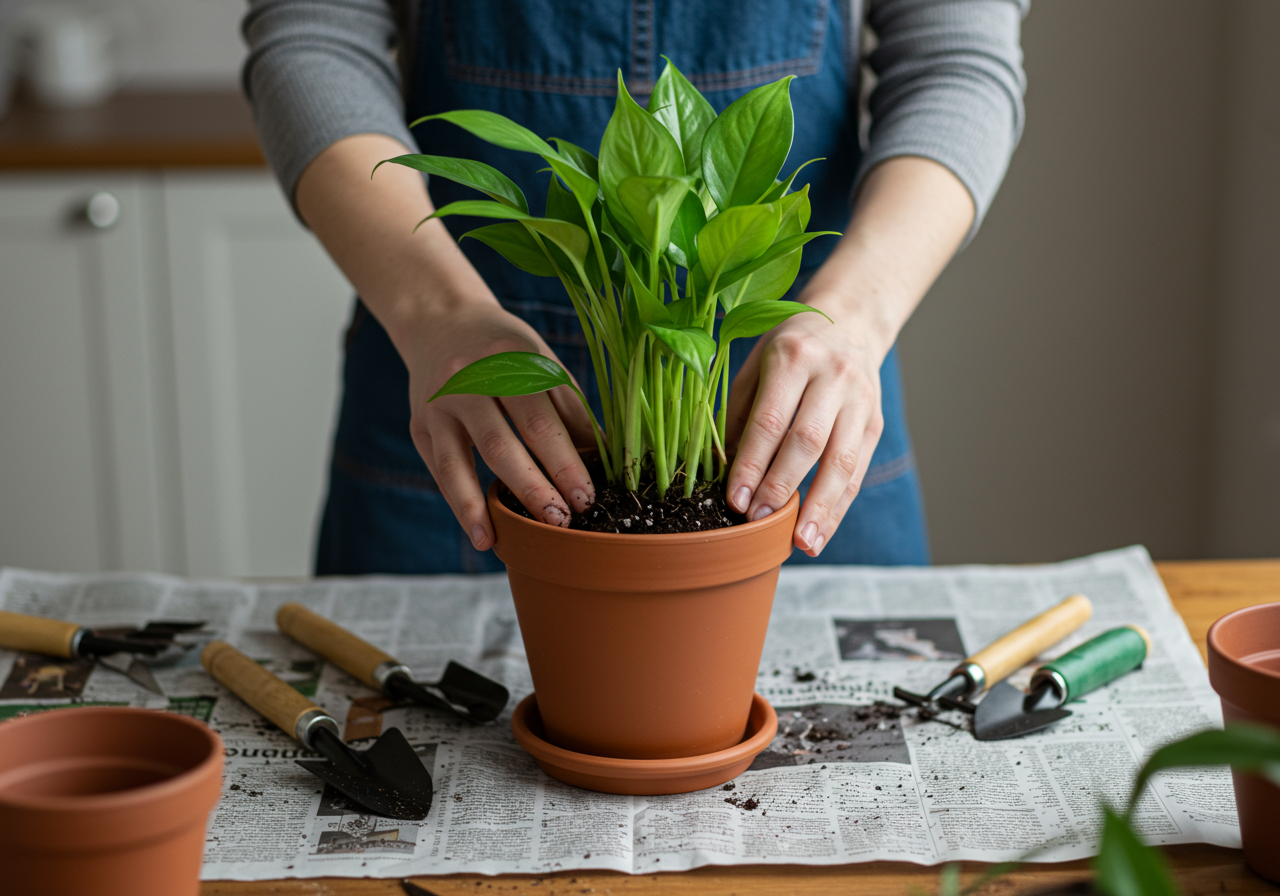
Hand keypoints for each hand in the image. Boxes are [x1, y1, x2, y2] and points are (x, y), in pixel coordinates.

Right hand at [401, 301, 596, 549]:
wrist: (441, 321)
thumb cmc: (507, 350)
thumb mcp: (543, 363)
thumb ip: (570, 410)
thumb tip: (606, 461)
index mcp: (510, 359)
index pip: (541, 420)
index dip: (565, 463)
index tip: (588, 498)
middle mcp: (467, 380)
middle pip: (502, 444)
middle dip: (533, 487)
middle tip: (562, 522)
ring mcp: (438, 405)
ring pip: (461, 463)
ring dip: (487, 507)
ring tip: (514, 540)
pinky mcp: (420, 426)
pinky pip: (442, 472)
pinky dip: (462, 506)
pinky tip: (483, 535)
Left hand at [724, 298, 884, 557]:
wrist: (849, 322)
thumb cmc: (788, 350)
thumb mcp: (755, 366)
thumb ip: (740, 414)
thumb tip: (724, 474)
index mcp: (793, 358)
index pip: (770, 420)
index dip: (752, 463)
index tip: (734, 500)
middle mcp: (832, 376)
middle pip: (808, 441)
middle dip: (782, 486)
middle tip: (758, 522)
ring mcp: (860, 401)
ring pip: (841, 461)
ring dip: (820, 508)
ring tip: (802, 543)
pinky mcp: (875, 422)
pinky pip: (857, 471)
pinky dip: (838, 506)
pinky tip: (821, 532)